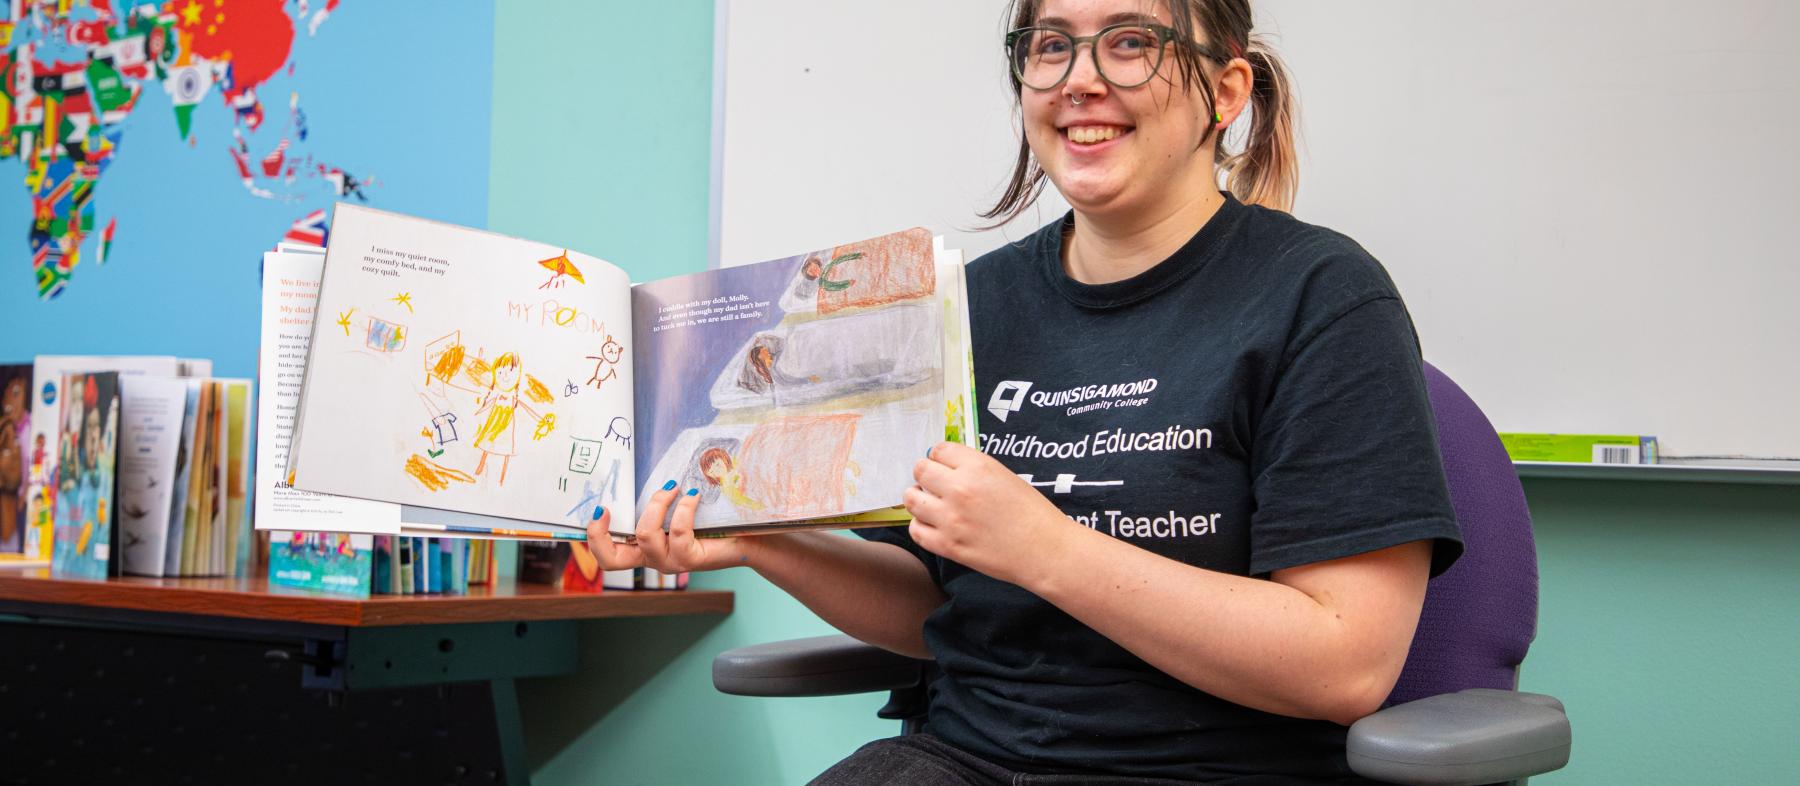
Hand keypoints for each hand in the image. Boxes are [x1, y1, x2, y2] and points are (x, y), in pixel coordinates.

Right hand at [584, 483, 756, 574]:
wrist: (749, 540)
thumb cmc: (714, 522)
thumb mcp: (679, 509)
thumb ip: (661, 499)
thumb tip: (652, 469)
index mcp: (644, 549)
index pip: (609, 555)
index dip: (595, 536)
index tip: (599, 507)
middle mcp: (653, 559)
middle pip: (612, 560)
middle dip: (599, 534)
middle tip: (603, 507)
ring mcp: (670, 562)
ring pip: (646, 534)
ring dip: (657, 503)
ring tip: (674, 487)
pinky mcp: (691, 560)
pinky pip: (678, 531)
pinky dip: (684, 508)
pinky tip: (693, 495)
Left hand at [903, 442, 1076, 585]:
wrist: (1045, 549)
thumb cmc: (1032, 513)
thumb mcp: (1005, 476)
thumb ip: (974, 469)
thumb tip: (945, 466)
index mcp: (978, 466)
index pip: (938, 450)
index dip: (941, 458)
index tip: (945, 466)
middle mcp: (960, 488)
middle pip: (920, 470)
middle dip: (926, 475)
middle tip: (935, 485)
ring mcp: (950, 518)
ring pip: (911, 499)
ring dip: (918, 498)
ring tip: (931, 504)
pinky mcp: (947, 545)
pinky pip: (915, 530)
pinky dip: (920, 525)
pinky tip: (933, 524)